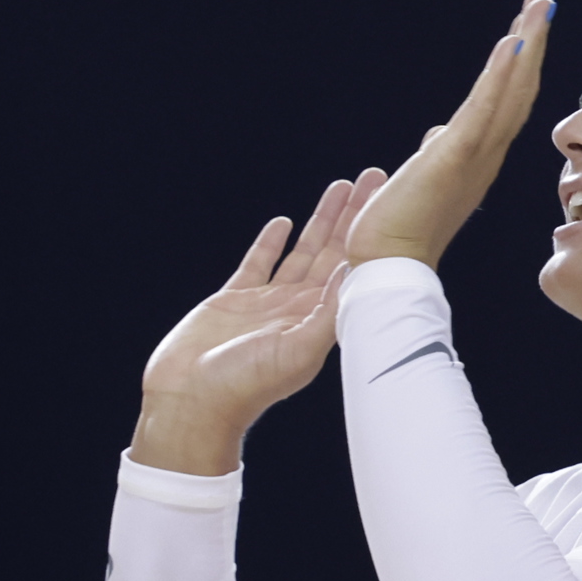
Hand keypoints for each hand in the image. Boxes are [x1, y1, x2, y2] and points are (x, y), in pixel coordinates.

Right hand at [128, 173, 383, 474]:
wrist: (192, 403)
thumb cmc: (245, 386)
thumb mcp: (297, 350)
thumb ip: (326, 312)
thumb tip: (354, 271)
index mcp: (319, 321)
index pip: (352, 266)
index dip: (368, 232)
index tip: (389, 198)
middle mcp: (299, 309)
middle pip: (333, 252)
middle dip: (353, 215)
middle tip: (374, 177)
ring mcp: (267, 304)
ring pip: (301, 252)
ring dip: (321, 221)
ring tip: (340, 187)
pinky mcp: (234, 300)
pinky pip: (258, 263)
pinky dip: (271, 242)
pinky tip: (283, 222)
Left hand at [341, 0, 555, 266]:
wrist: (389, 266)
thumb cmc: (401, 229)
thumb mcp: (426, 178)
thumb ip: (440, 153)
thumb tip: (439, 134)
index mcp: (481, 156)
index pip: (508, 98)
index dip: (523, 60)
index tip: (529, 22)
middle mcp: (487, 153)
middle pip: (520, 86)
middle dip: (534, 39)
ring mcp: (475, 154)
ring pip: (510, 90)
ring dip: (526, 44)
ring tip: (539, 5)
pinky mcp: (454, 157)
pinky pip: (484, 109)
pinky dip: (501, 75)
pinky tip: (513, 43)